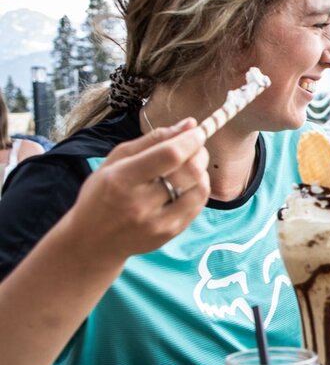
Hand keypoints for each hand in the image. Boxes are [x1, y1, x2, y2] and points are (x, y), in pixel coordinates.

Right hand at [65, 119, 209, 259]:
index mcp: (122, 179)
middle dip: (199, 152)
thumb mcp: (116, 160)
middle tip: (195, 146)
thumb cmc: (102, 193)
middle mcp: (140, 203)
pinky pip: (198, 206)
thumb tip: (189, 124)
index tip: (197, 131)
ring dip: (202, 171)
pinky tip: (189, 183)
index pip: (169, 155)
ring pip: (199, 188)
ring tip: (192, 164)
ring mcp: (157, 222)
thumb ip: (152, 139)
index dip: (190, 140)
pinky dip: (200, 188)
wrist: (92, 240)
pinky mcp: (169, 233)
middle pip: (188, 170)